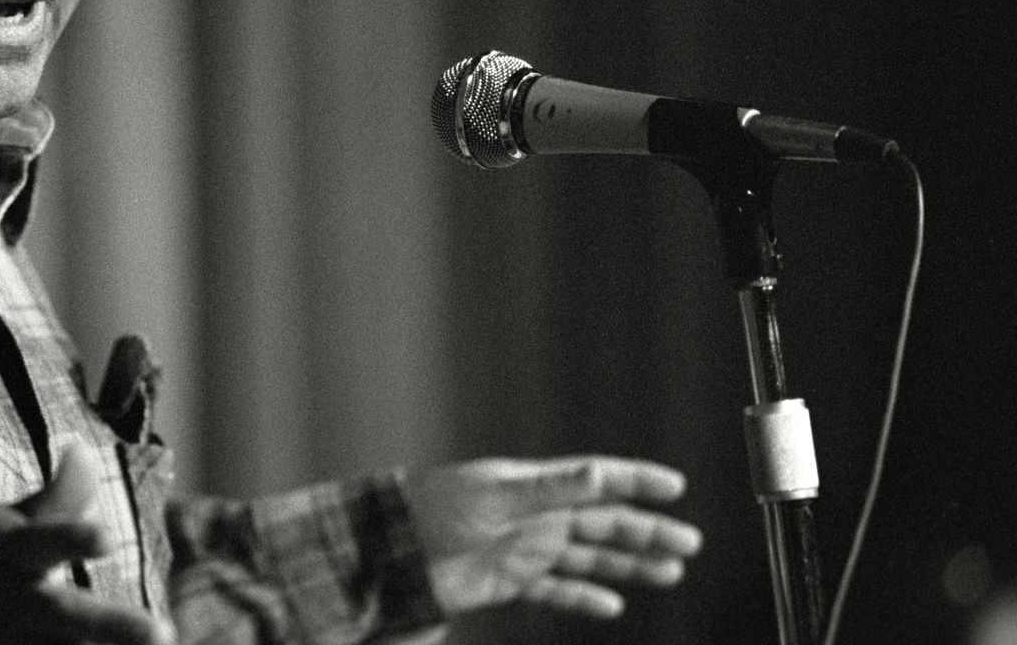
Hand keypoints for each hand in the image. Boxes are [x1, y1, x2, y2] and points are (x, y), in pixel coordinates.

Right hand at [0, 447, 172, 644]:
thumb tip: (84, 448)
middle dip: (114, 626)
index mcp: (12, 555)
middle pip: (67, 617)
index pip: (45, 541)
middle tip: (163, 634)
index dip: (73, 539)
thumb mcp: (1, 523)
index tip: (105, 537)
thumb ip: (55, 499)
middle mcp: (14, 603)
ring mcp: (5, 643)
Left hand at [400, 456, 702, 619]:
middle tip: (689, 543)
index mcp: (532, 485)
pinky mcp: (508, 580)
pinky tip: (612, 604)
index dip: (634, 481)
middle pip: (603, 522)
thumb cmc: (433, 510)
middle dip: (646, 531)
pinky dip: (584, 597)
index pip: (595, 479)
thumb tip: (599, 474)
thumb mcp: (495, 494)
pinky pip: (556, 589)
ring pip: (589, 556)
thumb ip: (550, 487)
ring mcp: (523, 547)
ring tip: (669, 573)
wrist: (389, 552)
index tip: (675, 485)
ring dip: (628, 564)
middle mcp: (533, 514)